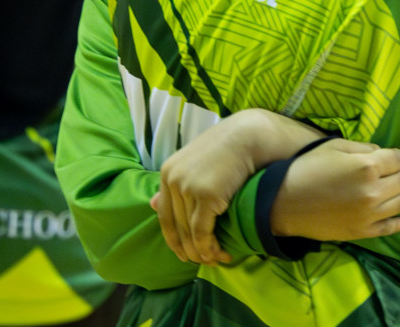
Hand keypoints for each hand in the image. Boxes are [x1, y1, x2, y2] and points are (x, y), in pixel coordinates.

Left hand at [151, 110, 323, 264]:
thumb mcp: (193, 164)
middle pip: (176, 226)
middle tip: (200, 262)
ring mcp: (188, 187)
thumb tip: (151, 204)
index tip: (182, 254)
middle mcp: (173, 179)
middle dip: (187, 249)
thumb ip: (175, 183)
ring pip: (189, 231)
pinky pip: (202, 230)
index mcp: (167, 172)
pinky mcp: (206, 195)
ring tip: (213, 260)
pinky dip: (208, 246)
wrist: (247, 137)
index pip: (164, 214)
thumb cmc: (224, 150)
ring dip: (201, 251)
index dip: (172, 238)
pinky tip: (218, 253)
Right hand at [269, 140, 399, 241]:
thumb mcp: (334, 147)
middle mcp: (373, 192)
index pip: (397, 159)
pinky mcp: (362, 232)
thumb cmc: (308, 168)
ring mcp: (369, 215)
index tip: (399, 156)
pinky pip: (388, 228)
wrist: (285, 202)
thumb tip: (382, 154)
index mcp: (366, 167)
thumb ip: (362, 148)